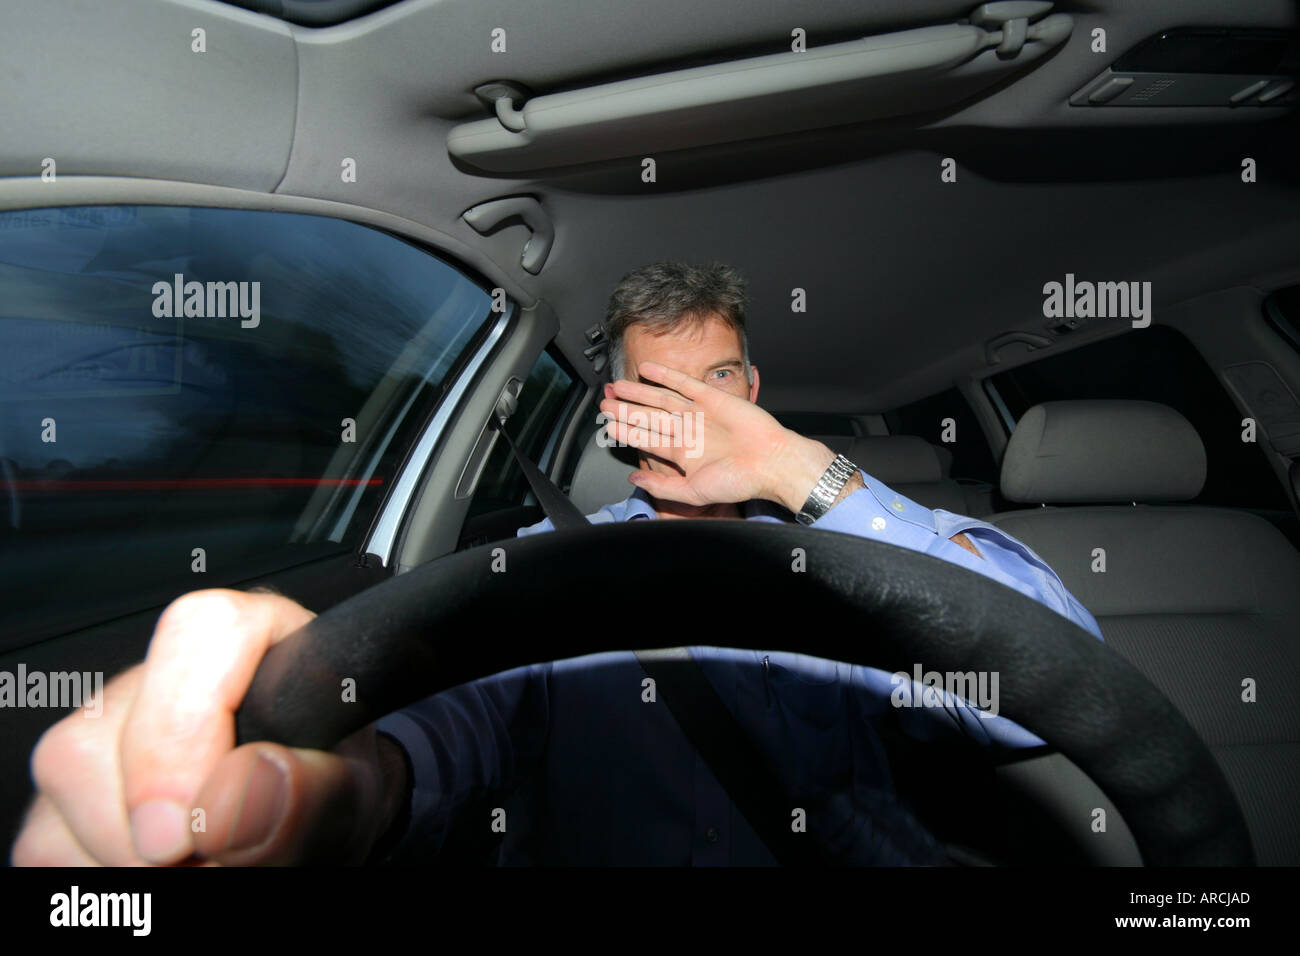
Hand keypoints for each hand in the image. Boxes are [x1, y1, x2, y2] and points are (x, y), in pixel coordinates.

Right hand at [10, 589, 407, 865]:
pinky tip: (168, 865)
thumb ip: (310, 791)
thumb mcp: (348, 795)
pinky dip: (108, 875)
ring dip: (134, 859)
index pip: (198, 633)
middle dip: (157, 828)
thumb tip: (235, 794)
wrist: (312, 827)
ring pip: (66, 792)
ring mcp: (100, 730)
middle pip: (99, 736)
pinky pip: (51, 843)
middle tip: (222, 852)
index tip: (194, 824)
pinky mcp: (63, 795)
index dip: (182, 731)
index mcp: (246, 639)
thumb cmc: (329, 788)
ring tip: (208, 855)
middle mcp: (159, 676)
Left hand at [599, 361, 837, 511]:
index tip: (607, 426)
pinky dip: (665, 375)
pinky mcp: (712, 397)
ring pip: (660, 399)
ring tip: (616, 386)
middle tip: (604, 403)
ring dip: (638, 392)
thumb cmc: (739, 481)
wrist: (771, 462)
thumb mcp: (693, 491)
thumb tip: (634, 478)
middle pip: (649, 417)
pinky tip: (646, 368)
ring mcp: (698, 413)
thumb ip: (662, 485)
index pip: (646, 439)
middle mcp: (688, 431)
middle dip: (625, 410)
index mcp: (683, 454)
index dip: (625, 432)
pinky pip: (684, 383)